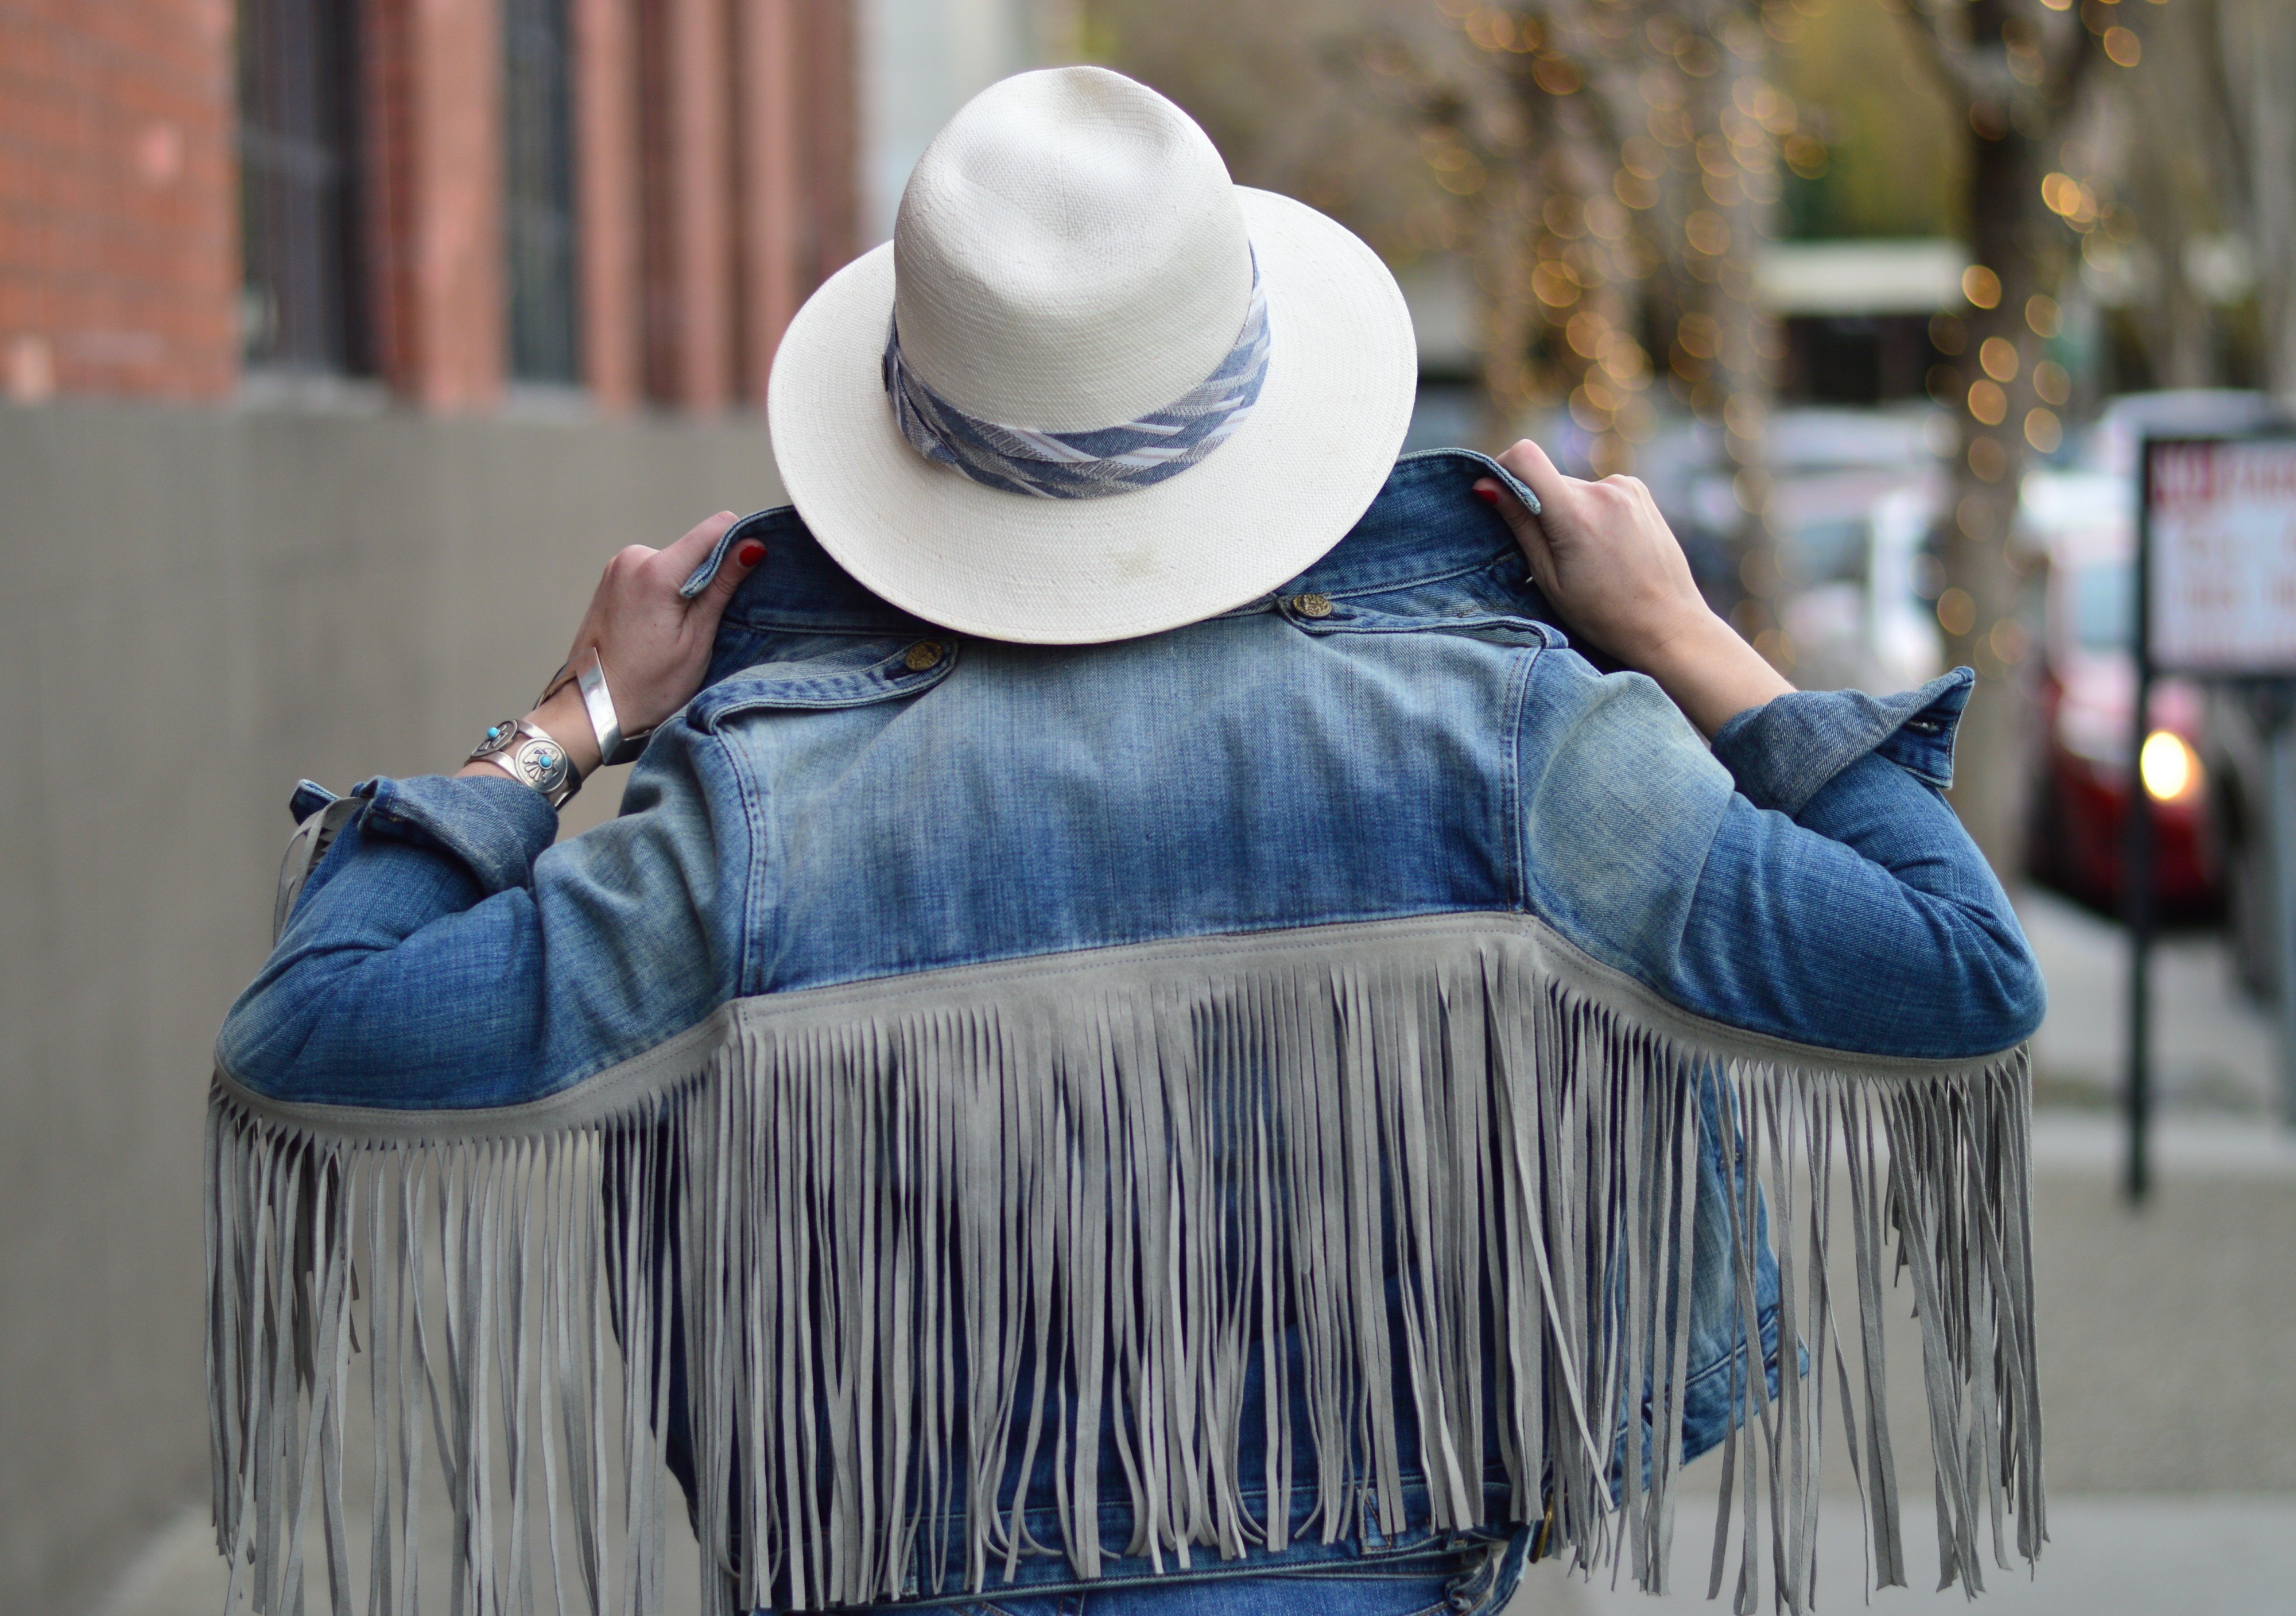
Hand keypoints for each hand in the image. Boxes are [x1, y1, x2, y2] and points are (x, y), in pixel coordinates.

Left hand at [461, 512, 763, 783]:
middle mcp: (633, 558)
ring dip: (687, 587)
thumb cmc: (647, 685)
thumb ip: (723, 585)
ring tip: (678, 631)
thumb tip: (752, 545)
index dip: (739, 547)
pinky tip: (660, 628)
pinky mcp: (611, 579)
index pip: (716, 528)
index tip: (745, 579)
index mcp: (657, 570)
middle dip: (710, 576)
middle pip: (695, 548)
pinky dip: (666, 592)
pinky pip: (653, 572)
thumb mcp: (697, 638)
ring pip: (675, 562)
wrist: (592, 709)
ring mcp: (617, 567)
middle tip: (704, 624)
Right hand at [1474, 440, 1789, 736]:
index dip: (1502, 470)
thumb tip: (1486, 485)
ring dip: (1567, 511)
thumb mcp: (1549, 578)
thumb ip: (1520, 526)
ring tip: (1586, 555)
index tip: (1498, 498)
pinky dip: (1591, 512)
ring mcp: (1626, 487)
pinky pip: (1597, 492)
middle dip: (1539, 507)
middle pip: (1548, 480)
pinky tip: (1605, 547)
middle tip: (1552, 553)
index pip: (1524, 457)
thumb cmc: (1604, 614)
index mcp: (1575, 513)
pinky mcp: (1639, 491)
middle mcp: (1603, 490)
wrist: (1667, 625)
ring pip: (1572, 488)